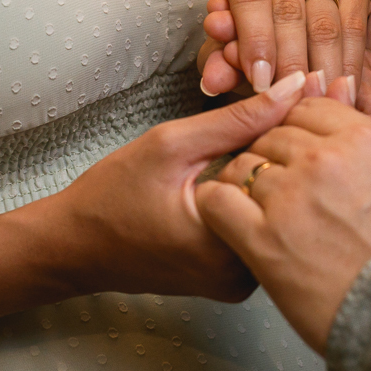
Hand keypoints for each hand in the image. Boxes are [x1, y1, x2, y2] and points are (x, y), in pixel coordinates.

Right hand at [31, 70, 309, 301]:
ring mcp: (242, 283)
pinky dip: (256, 201)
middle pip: (291, 200)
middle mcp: (245, 274)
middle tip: (262, 128)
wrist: (75, 247)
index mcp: (230, 243)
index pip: (290, 177)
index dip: (290, 133)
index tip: (282, 107)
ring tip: (248, 150)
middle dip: (285, 154)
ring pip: (279, 215)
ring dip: (272, 177)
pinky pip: (261, 231)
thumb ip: (238, 118)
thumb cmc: (112, 195)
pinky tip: (239, 177)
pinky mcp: (236, 281)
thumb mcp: (172, 144)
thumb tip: (295, 88)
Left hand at [195, 97, 370, 352]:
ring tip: (254, 208)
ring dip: (242, 182)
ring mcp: (289, 196)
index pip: (308, 108)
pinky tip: (226, 218)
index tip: (296, 148)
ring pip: (242, 165)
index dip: (296, 127)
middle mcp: (322, 158)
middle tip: (278, 186)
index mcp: (361, 139)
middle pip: (272, 135)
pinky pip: (218, 201)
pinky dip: (216, 204)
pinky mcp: (263, 238)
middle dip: (270, 155)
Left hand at [198, 0, 370, 95]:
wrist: (274, 3)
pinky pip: (353, 25)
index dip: (255, 41)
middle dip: (289, 61)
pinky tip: (339, 87)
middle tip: (289, 99)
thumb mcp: (226, 42)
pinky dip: (347, 61)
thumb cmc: (245, 24)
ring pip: (323, 21)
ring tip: (314, 100)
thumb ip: (220, 61)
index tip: (260, 82)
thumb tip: (215, 80)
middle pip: (288, 9)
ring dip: (320, 67)